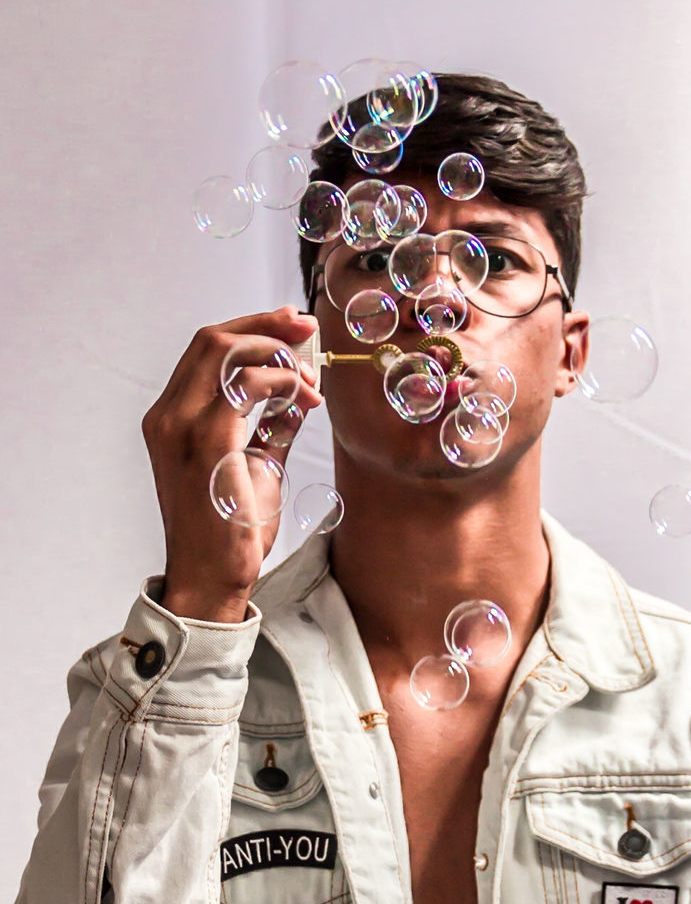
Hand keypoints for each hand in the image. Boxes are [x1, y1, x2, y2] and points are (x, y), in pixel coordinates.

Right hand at [142, 306, 322, 621]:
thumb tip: (299, 397)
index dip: (249, 328)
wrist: (212, 578)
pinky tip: (303, 396)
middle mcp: (168, 416)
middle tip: (306, 326)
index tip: (289, 325)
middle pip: (212, 339)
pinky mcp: (207, 442)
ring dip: (275, 350)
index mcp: (171, 419)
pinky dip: (280, 379)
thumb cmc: (231, 530)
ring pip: (224, 350)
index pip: (205, 352)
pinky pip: (246, 384)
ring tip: (309, 375)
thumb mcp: (256, 466)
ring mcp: (181, 426)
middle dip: (264, 324)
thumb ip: (272, 428)